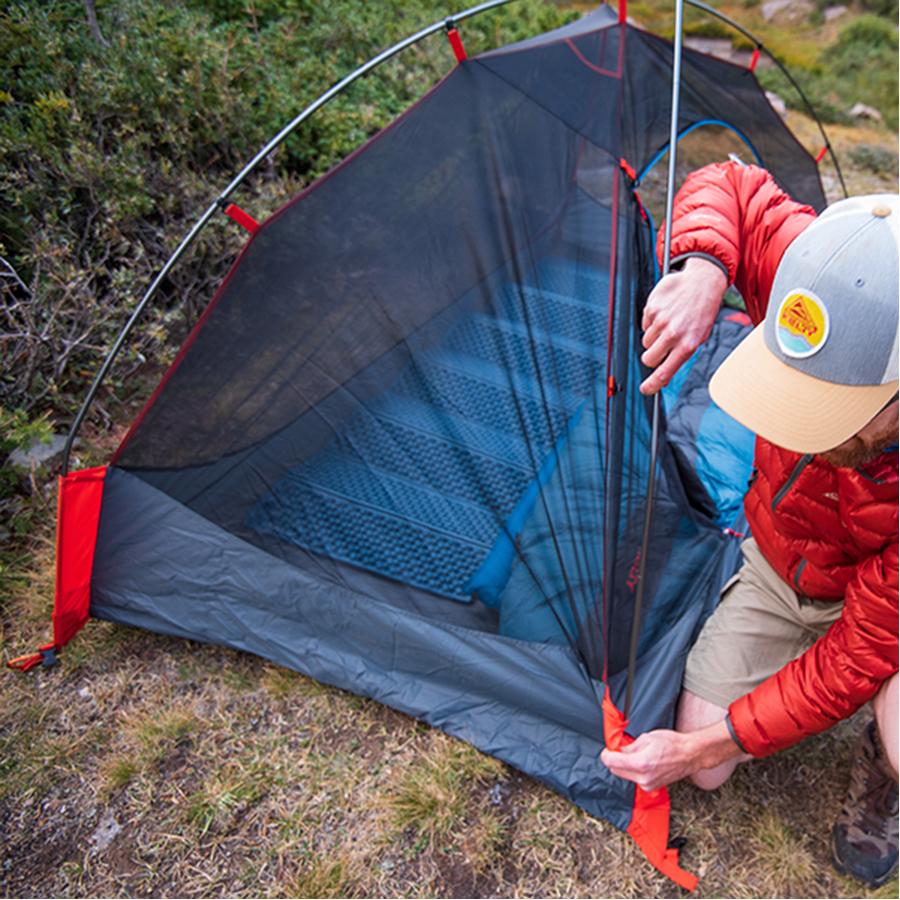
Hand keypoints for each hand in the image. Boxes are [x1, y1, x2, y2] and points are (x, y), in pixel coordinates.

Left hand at [600, 721, 743, 790]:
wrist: (689, 755)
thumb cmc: (671, 743)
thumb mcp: (647, 738)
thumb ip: (629, 746)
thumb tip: (618, 750)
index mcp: (640, 763)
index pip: (611, 762)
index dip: (606, 754)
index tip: (607, 749)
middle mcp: (642, 778)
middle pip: (616, 770)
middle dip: (614, 760)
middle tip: (619, 749)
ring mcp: (647, 785)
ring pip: (625, 775)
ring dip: (624, 766)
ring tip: (635, 754)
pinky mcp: (651, 787)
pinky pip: (635, 779)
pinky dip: (633, 771)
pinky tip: (642, 762)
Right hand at [639, 257, 727, 394]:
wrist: (702, 282)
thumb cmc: (702, 312)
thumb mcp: (698, 337)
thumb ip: (680, 356)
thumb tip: (663, 377)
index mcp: (687, 345)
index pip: (665, 371)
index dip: (653, 384)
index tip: (645, 390)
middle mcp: (674, 334)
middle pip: (648, 358)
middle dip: (651, 356)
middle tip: (661, 347)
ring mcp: (662, 321)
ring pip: (646, 341)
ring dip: (654, 336)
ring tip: (669, 323)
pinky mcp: (653, 308)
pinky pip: (644, 324)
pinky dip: (652, 321)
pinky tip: (665, 312)